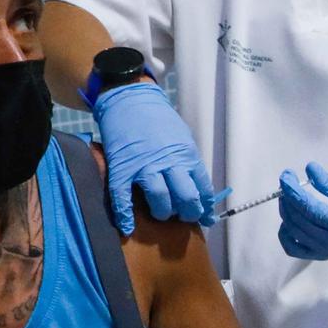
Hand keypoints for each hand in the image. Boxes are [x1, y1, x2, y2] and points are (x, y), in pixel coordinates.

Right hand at [90, 81, 228, 233]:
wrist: (131, 99)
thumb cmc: (159, 121)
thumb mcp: (183, 139)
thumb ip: (189, 162)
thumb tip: (198, 187)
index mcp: (187, 156)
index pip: (203, 189)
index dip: (205, 207)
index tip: (205, 217)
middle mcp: (169, 163)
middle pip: (185, 197)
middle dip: (188, 213)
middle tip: (183, 217)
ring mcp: (144, 166)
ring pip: (160, 199)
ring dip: (163, 212)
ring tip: (161, 214)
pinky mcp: (121, 168)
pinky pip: (123, 197)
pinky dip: (124, 215)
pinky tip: (127, 227)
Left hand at [277, 162, 327, 259]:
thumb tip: (309, 168)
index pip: (310, 209)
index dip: (294, 192)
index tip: (286, 176)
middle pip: (298, 220)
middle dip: (288, 198)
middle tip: (286, 181)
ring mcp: (323, 252)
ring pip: (292, 232)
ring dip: (286, 212)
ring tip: (288, 197)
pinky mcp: (318, 256)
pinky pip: (292, 248)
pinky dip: (285, 234)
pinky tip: (289, 220)